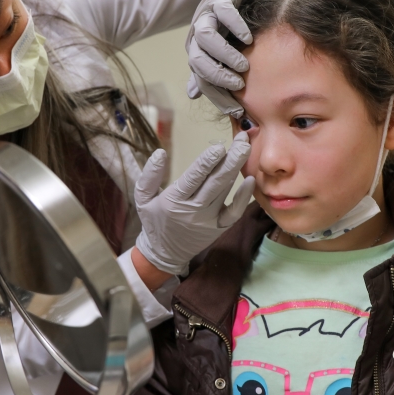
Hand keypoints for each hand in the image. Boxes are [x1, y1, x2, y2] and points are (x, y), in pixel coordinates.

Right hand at [134, 132, 254, 275]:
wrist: (163, 253)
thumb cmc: (153, 221)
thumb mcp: (143, 198)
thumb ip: (150, 175)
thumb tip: (160, 153)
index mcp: (174, 201)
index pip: (194, 178)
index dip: (207, 162)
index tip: (220, 146)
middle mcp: (193, 210)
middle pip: (216, 182)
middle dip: (231, 159)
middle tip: (242, 140)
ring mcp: (209, 220)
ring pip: (225, 192)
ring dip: (236, 169)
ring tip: (245, 149)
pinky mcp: (219, 227)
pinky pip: (234, 213)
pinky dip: (243, 198)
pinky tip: (250, 181)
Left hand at [186, 0, 259, 117]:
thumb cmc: (228, 18)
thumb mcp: (219, 46)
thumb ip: (208, 69)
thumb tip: (193, 94)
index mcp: (198, 50)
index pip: (202, 80)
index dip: (218, 96)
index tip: (237, 110)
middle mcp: (199, 35)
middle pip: (197, 61)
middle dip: (217, 77)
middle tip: (238, 85)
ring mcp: (208, 15)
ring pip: (205, 38)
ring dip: (224, 55)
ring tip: (244, 65)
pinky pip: (222, 12)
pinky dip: (234, 27)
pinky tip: (248, 39)